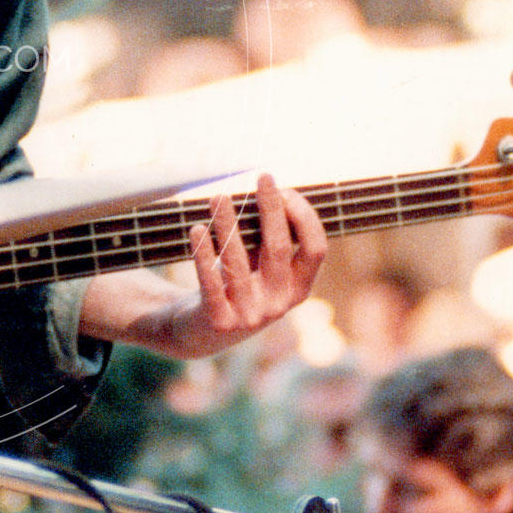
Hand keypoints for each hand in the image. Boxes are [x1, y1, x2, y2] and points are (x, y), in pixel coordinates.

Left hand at [184, 173, 325, 351]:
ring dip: (228, 224)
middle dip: (272, 209)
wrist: (201, 333)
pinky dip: (203, 254)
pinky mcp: (219, 320)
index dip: (304, 217)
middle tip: (262, 178)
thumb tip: (270, 191)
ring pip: (238, 260)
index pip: (316, 249)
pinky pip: (210, 282)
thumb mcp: (260, 268)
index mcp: (298, 287)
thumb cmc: (236, 287)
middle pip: (279, 248)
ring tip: (218, 196)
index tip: (286, 189)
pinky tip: (196, 230)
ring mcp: (250, 315)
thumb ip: (268, 240)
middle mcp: (279, 303)